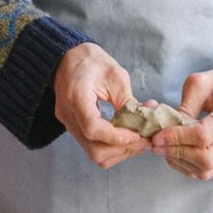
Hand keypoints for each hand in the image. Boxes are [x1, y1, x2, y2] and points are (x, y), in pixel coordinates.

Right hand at [53, 42, 149, 169]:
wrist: (67, 58)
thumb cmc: (91, 61)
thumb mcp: (115, 75)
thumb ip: (128, 102)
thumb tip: (144, 124)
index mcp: (76, 96)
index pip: (93, 128)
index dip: (117, 137)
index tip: (137, 135)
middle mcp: (68, 115)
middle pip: (94, 149)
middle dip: (123, 149)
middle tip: (145, 141)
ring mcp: (68, 124)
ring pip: (94, 153)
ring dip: (120, 151)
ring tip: (139, 140)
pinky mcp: (73, 128)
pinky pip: (92, 146)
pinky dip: (112, 147)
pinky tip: (126, 137)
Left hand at [151, 67, 212, 180]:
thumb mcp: (202, 82)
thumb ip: (186, 105)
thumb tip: (169, 127)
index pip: (204, 135)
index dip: (177, 138)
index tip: (157, 135)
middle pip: (207, 159)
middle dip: (176, 153)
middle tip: (156, 144)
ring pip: (207, 170)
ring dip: (180, 161)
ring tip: (163, 147)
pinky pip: (208, 171)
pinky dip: (187, 165)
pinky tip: (175, 152)